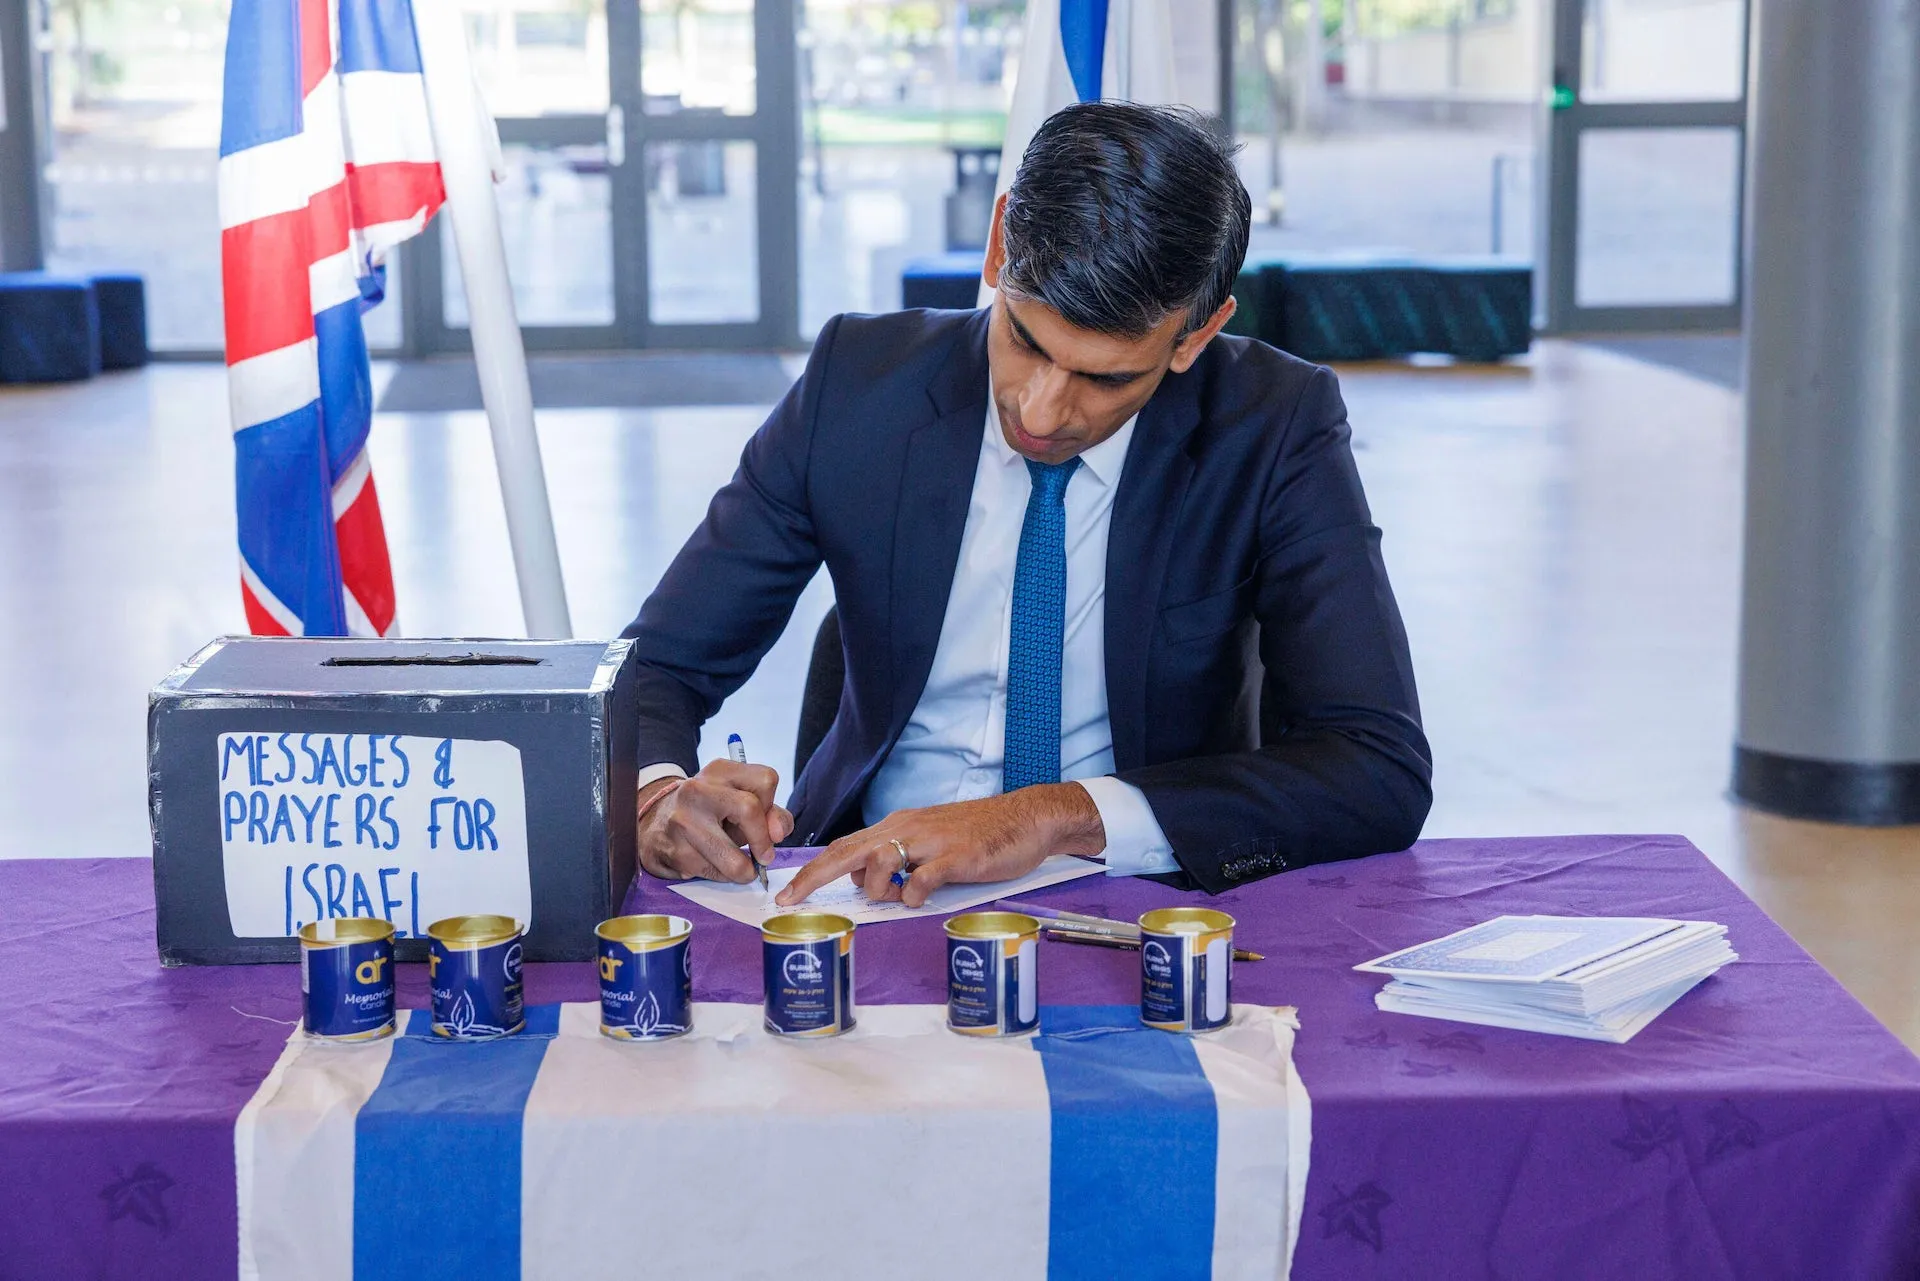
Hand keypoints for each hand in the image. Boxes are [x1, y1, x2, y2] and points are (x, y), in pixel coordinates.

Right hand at [637, 760, 793, 882]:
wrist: (654, 825)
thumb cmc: (709, 813)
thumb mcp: (739, 803)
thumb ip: (771, 814)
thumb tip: (778, 833)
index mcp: (719, 771)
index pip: (766, 780)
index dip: (772, 807)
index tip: (766, 824)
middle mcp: (698, 789)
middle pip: (749, 808)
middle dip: (762, 841)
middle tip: (763, 856)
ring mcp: (683, 820)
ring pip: (734, 858)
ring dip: (744, 870)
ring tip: (741, 868)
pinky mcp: (675, 852)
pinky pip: (714, 874)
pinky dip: (722, 876)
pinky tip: (713, 865)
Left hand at [774, 783, 1105, 908]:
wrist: (1028, 817)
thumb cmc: (980, 833)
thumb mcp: (929, 842)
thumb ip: (897, 858)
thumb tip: (866, 881)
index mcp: (898, 826)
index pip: (844, 847)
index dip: (812, 870)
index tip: (786, 892)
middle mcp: (907, 828)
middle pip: (848, 852)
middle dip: (813, 877)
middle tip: (789, 900)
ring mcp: (932, 842)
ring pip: (879, 864)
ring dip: (880, 889)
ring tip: (905, 893)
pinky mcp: (958, 857)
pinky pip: (922, 880)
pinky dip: (914, 894)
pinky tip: (924, 895)